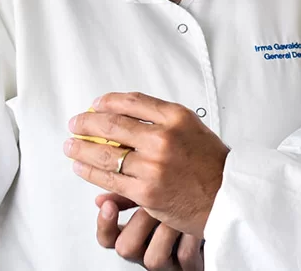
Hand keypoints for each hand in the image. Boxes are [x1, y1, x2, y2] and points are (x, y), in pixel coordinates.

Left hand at [64, 92, 228, 236]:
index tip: (96, 104)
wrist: (229, 198)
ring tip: (71, 146)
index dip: (107, 101)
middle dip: (86, 123)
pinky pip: (109, 178)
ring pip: (105, 153)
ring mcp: (153, 165)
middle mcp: (163, 138)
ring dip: (81, 148)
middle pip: (112, 124)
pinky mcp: (145, 191)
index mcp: (176, 118)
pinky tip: (81, 168)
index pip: (132, 102)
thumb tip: (127, 116)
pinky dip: (90, 172)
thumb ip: (164, 121)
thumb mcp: (194, 129)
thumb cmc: (214, 166)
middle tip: (76, 123)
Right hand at [95, 193, 202, 270]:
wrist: (220, 218)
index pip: (107, 238)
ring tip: (180, 212)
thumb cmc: (185, 209)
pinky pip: (183, 256)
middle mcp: (148, 253)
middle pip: (126, 248)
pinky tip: (196, 225)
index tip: (108, 205)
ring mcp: (168, 264)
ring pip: (153, 258)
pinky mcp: (189, 267)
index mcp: (136, 236)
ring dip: (168, 229)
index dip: (105, 224)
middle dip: (142, 220)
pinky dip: (190, 238)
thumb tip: (101, 197)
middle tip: (155, 202)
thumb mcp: (155, 201)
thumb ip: (130, 196)